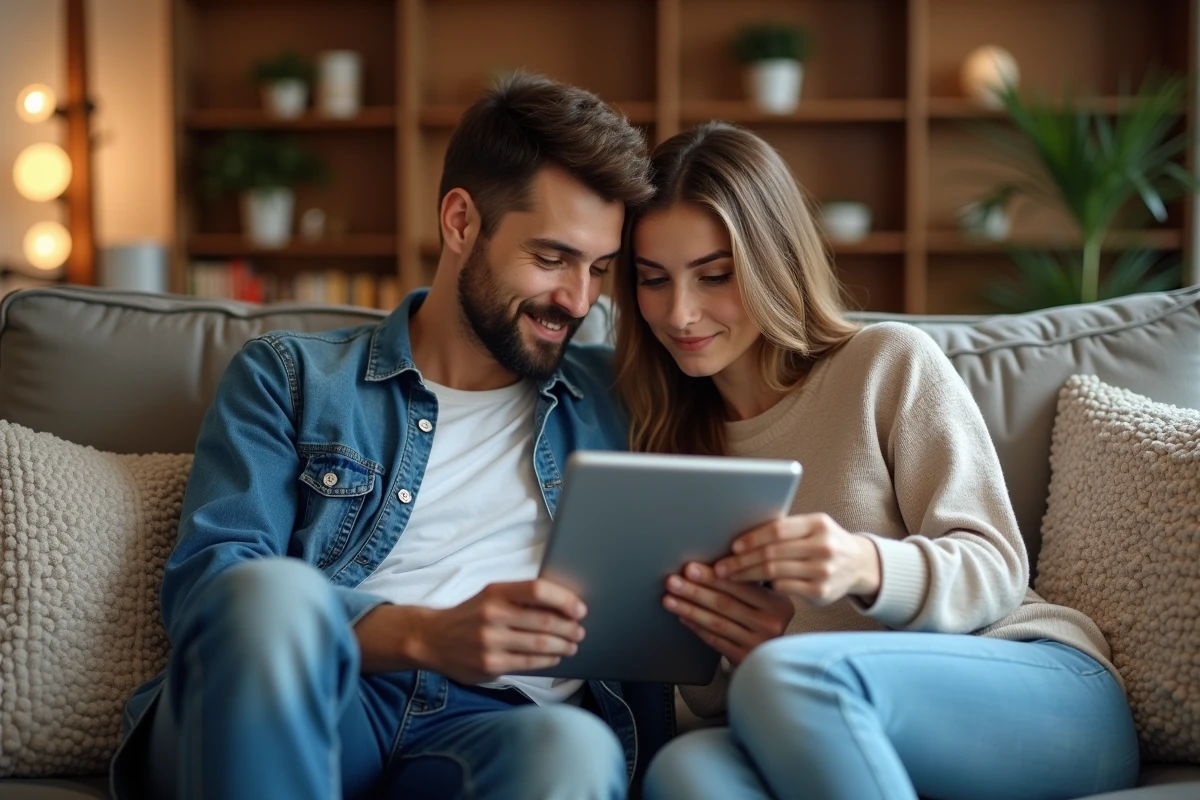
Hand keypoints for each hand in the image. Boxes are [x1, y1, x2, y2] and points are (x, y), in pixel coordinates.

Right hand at [410, 580, 586, 683]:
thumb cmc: (470, 615)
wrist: (431, 639)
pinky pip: (529, 663)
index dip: (564, 599)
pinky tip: (555, 656)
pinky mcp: (490, 664)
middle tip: (580, 631)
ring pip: (539, 644)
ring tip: (572, 645)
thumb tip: (562, 605)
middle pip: (544, 620)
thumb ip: (519, 598)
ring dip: (563, 645)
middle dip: (569, 627)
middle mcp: (492, 615)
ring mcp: (490, 642)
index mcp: (495, 592)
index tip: (579, 609)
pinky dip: (548, 660)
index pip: (537, 590)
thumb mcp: (490, 596)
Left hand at [663, 562, 794, 665]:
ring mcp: (756, 643)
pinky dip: (696, 627)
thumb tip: (711, 564)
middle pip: (725, 604)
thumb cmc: (769, 618)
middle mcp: (769, 624)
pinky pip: (715, 640)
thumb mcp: (771, 600)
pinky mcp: (743, 658)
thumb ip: (749, 583)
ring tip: (670, 599)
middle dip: (695, 591)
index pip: (740, 587)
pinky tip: (683, 617)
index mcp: (777, 604)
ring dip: (689, 609)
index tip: (691, 568)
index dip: (713, 577)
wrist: (779, 657)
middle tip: (674, 581)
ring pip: (716, 623)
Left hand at [714, 513, 881, 606]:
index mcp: (818, 524)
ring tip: (728, 576)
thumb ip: (785, 529)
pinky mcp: (821, 592)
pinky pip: (784, 588)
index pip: (779, 529)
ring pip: (775, 573)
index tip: (733, 546)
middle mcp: (823, 546)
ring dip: (746, 575)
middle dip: (742, 561)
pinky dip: (765, 587)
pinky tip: (750, 586)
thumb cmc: (824, 542)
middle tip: (721, 566)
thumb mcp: (812, 527)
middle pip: (773, 553)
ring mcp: (824, 570)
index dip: (753, 538)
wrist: (859, 563)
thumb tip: (741, 534)